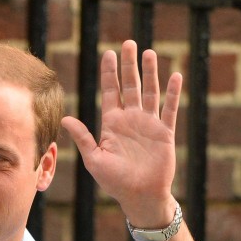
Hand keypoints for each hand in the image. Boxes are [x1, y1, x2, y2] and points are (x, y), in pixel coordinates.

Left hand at [61, 39, 180, 224]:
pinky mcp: (164, 132)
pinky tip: (175, 76)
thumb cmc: (114, 182)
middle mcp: (130, 120)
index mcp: (112, 125)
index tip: (108, 54)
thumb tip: (65, 118)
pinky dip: (173, 94)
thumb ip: (83, 138)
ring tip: (148, 53)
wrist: (138, 196)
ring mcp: (148, 124)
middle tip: (128, 43)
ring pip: (150, 92)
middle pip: (130, 86)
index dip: (109, 74)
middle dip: (128, 66)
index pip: (110, 93)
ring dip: (150, 73)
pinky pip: (170, 109)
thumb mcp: (94, 159)